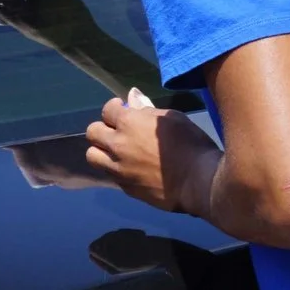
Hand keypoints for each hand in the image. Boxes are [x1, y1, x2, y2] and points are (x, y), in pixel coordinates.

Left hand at [84, 90, 219, 215]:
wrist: (197, 181)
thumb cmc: (190, 143)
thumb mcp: (172, 117)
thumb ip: (147, 110)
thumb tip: (132, 101)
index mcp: (128, 123)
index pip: (106, 111)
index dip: (114, 108)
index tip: (122, 109)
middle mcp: (117, 146)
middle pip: (92, 133)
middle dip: (103, 128)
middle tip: (117, 131)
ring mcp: (118, 169)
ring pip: (92, 156)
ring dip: (102, 150)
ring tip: (116, 151)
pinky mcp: (125, 188)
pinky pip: (110, 174)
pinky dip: (116, 168)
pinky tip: (131, 167)